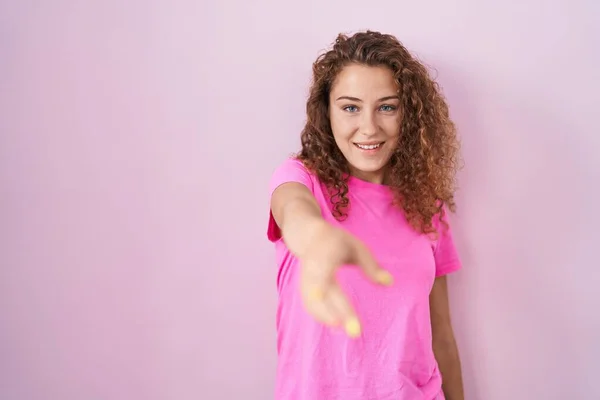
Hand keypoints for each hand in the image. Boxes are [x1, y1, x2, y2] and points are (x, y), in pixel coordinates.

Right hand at [299, 223, 392, 337]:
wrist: (308, 236)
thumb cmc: (337, 242)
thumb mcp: (356, 247)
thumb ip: (371, 265)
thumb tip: (389, 282)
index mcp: (324, 256)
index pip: (324, 276)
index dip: (322, 289)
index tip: (326, 302)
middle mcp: (311, 271)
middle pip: (321, 296)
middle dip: (335, 314)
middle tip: (355, 332)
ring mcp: (305, 281)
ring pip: (314, 305)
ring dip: (329, 319)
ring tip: (351, 331)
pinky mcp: (304, 289)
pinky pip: (312, 306)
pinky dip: (323, 317)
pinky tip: (339, 326)